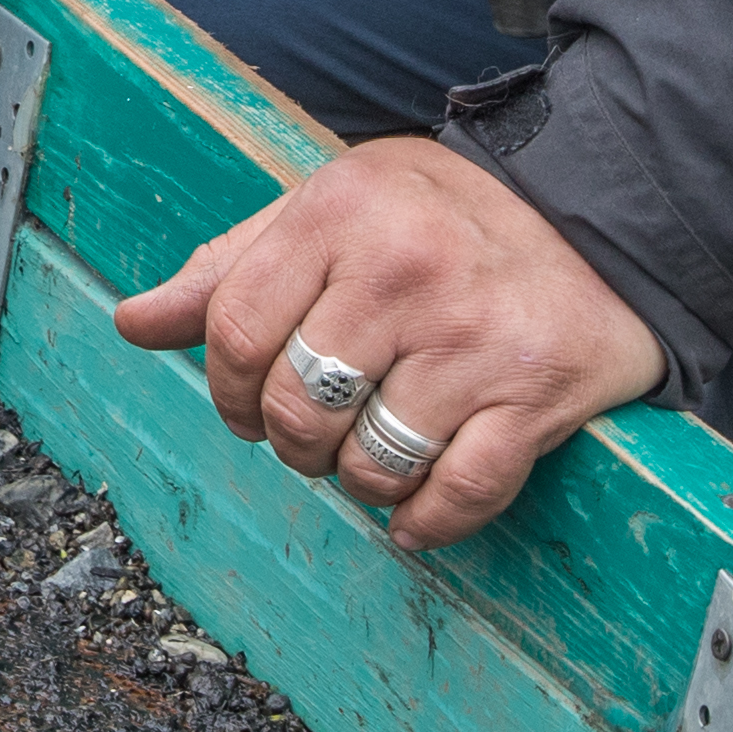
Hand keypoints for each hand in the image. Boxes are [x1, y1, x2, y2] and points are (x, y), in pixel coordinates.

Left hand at [112, 132, 667, 552]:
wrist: (598, 218)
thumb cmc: (443, 218)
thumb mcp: (333, 209)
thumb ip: (234, 267)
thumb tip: (134, 322)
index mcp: (343, 211)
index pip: (233, 331)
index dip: (226, 388)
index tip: (249, 402)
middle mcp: (407, 270)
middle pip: (295, 408)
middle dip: (292, 442)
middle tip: (316, 433)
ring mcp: (475, 338)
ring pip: (368, 463)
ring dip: (359, 481)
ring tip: (374, 451)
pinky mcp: (538, 396)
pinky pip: (457, 495)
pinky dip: (426, 521)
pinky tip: (417, 510)